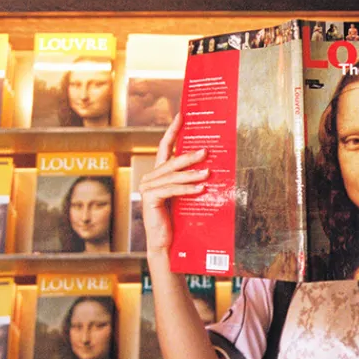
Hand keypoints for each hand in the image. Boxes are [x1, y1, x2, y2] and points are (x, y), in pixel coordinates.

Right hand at [138, 114, 207, 254]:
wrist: (166, 243)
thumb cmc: (177, 220)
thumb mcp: (185, 196)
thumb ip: (190, 181)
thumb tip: (210, 166)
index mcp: (158, 173)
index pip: (165, 147)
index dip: (173, 130)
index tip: (183, 115)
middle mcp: (150, 178)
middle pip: (171, 160)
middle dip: (189, 154)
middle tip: (206, 150)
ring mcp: (148, 188)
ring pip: (173, 175)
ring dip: (192, 173)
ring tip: (208, 172)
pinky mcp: (150, 199)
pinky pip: (171, 190)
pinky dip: (187, 188)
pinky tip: (201, 188)